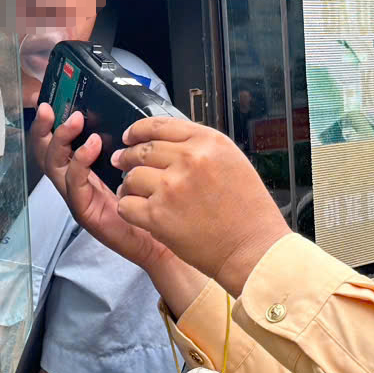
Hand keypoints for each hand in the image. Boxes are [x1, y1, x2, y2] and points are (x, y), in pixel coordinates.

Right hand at [30, 104, 171, 271]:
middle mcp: (74, 185)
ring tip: (76, 121)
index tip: (50, 104)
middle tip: (50, 109)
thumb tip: (122, 119)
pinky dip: (80, 162)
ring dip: (62, 140)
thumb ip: (121, 150)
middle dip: (44, 130)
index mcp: (83, 174)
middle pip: (46, 155)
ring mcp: (77, 199)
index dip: (48, 126)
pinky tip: (91, 146)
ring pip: (55, 166)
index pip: (56, 146)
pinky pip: (74, 184)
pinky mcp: (85, 212)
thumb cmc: (147, 206)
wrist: (158, 242)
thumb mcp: (131, 170)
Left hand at [112, 117, 289, 293]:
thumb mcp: (231, 161)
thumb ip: (200, 147)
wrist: (252, 247)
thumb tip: (166, 142)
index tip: (129, 136)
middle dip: (127, 157)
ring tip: (133, 192)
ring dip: (129, 186)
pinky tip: (137, 211)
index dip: (138, 130)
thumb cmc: (247, 211)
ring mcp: (171, 187)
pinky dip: (128, 208)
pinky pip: (127, 205)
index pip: (160, 125)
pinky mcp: (159, 215)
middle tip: (121, 163)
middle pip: (141, 150)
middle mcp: (189, 159)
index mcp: (208, 142)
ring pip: (131, 177)